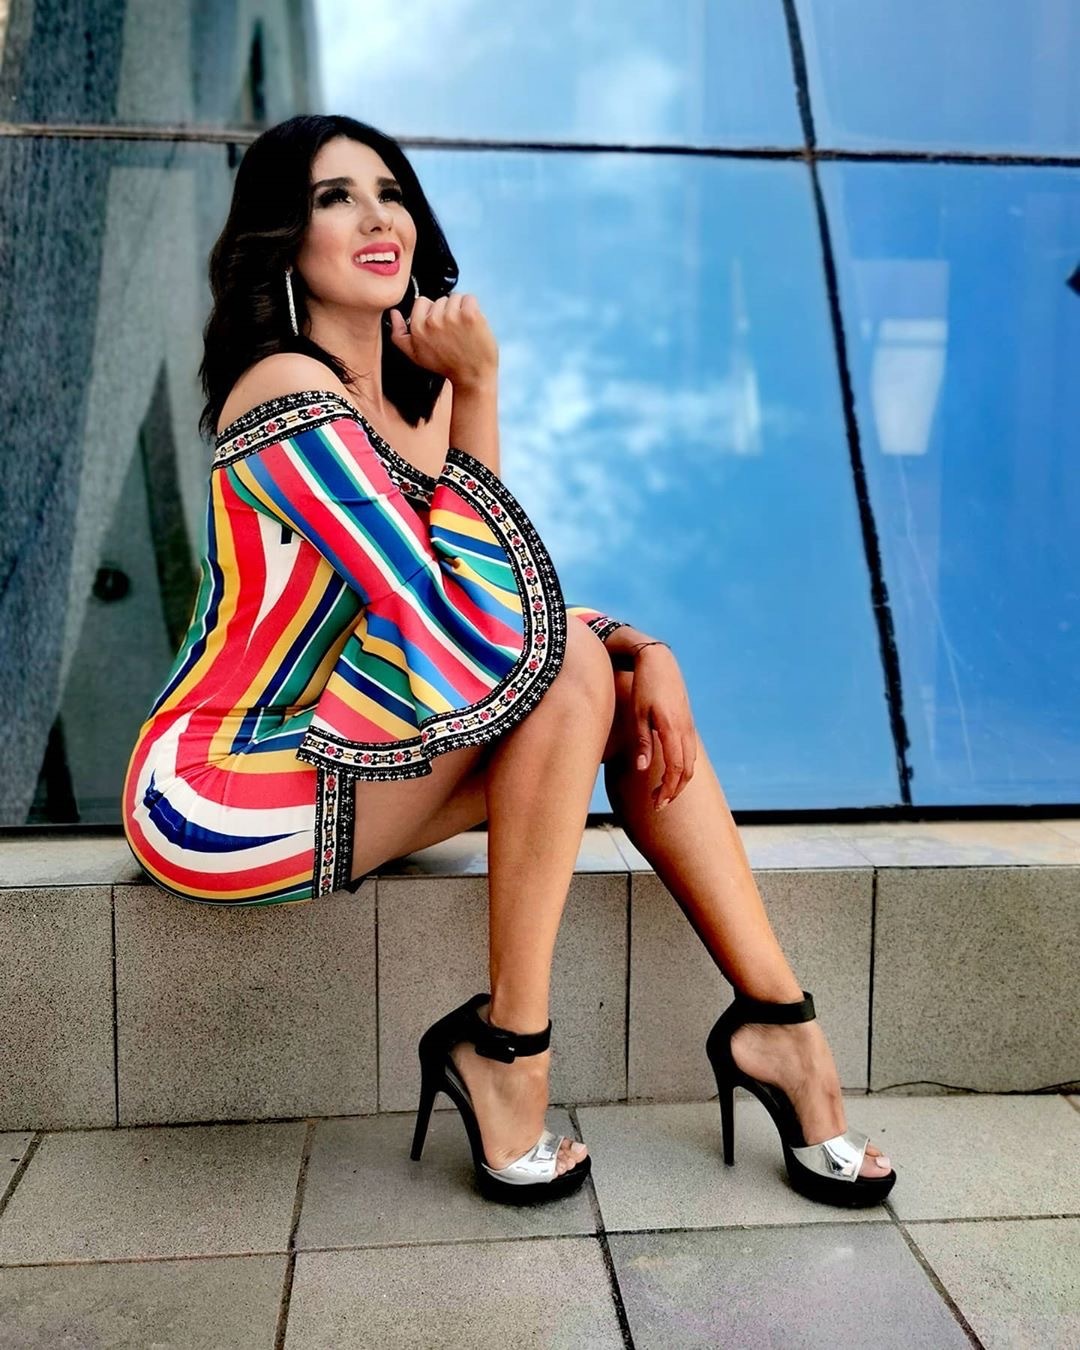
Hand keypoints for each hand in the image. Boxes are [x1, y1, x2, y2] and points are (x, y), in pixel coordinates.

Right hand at [388, 292, 497, 387]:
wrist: (472, 376)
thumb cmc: (445, 366)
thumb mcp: (415, 355)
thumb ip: (399, 334)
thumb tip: (393, 313)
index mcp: (418, 328)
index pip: (422, 301)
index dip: (432, 312)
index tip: (440, 326)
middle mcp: (432, 321)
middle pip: (440, 299)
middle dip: (447, 312)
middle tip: (453, 333)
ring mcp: (451, 317)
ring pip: (455, 297)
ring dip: (460, 309)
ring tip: (463, 329)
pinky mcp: (469, 315)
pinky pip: (469, 298)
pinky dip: (474, 308)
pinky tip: (472, 325)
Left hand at [631, 646, 696, 809]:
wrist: (659, 662)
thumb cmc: (644, 687)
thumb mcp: (638, 715)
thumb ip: (642, 743)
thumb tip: (643, 770)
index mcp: (672, 730)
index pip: (675, 770)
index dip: (667, 790)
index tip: (656, 804)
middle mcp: (685, 730)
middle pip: (686, 771)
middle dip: (674, 792)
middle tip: (659, 805)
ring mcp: (689, 726)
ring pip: (691, 763)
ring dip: (679, 782)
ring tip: (664, 793)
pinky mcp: (687, 723)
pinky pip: (690, 752)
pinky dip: (683, 768)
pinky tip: (671, 773)